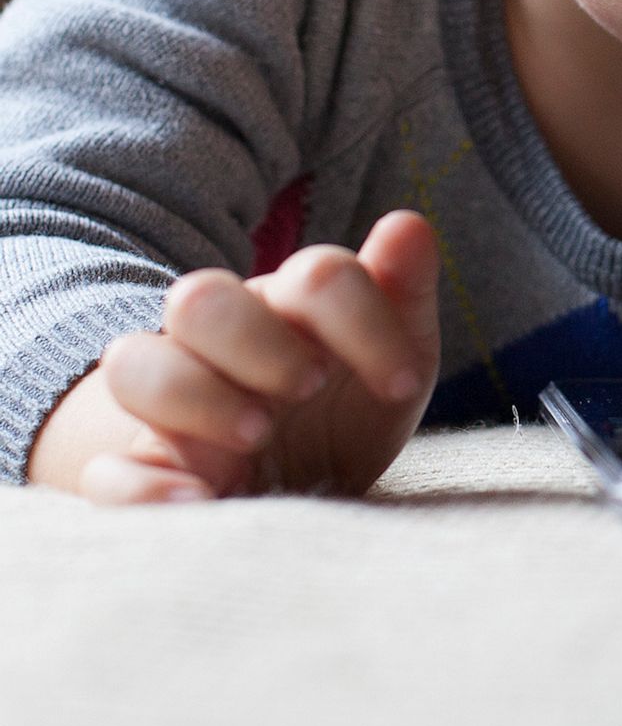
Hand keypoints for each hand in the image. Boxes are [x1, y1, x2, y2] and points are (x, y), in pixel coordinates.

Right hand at [76, 210, 440, 502]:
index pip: (316, 278)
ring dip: (195, 394)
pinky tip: (198, 502)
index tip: (400, 381)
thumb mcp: (395, 363)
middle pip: (200, 298)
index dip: (363, 320)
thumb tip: (408, 223)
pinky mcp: (144, 474)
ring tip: (257, 435)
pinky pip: (108, 474)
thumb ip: (402, 295)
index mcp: (284, 309)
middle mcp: (217, 344)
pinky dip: (143, 488)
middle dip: (259, 338)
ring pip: (134, 365)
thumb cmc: (344, 412)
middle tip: (311, 387)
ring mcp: (171, 407)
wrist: (298, 491)